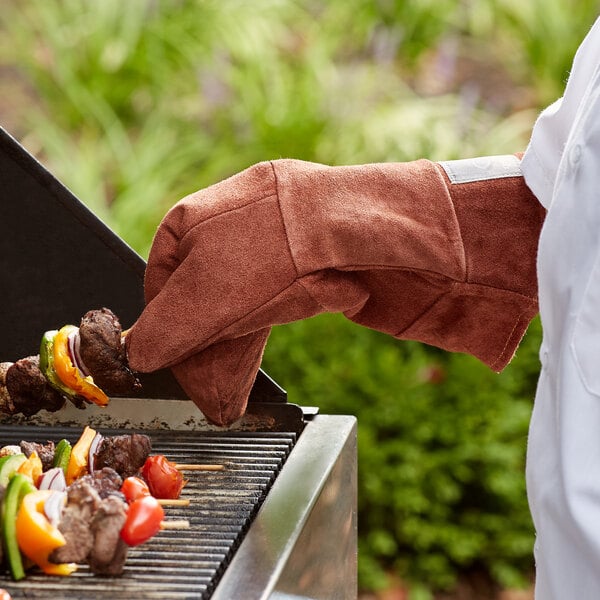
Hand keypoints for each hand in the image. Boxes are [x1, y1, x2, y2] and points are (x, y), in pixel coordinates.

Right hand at [126, 158, 543, 424]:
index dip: (164, 330)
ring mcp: (267, 230)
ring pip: (243, 293)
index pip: (160, 287)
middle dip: (208, 342)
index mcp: (187, 223)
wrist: (346, 229)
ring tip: (243, 373)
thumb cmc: (264, 255)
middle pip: (204, 293)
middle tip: (214, 381)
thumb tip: (138, 357)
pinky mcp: (303, 245)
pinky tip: (274, 336)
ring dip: (241, 336)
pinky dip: (275, 313)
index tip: (174, 364)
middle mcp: (225, 222)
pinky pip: (280, 285)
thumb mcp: (198, 303)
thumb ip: (161, 333)